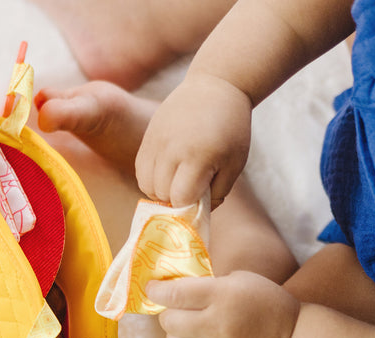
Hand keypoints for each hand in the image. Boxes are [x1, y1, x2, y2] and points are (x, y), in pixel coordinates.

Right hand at [135, 72, 252, 208]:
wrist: (216, 86)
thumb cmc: (231, 130)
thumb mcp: (234, 165)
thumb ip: (216, 194)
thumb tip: (195, 214)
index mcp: (197, 157)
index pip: (180, 198)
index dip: (190, 205)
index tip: (200, 198)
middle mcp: (172, 149)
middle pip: (162, 194)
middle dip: (176, 199)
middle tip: (191, 189)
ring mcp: (157, 141)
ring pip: (147, 185)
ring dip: (161, 191)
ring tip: (177, 181)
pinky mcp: (148, 136)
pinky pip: (141, 170)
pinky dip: (151, 178)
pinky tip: (167, 172)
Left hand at [146, 271, 299, 337]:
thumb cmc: (263, 301)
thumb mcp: (239, 280)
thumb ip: (207, 283)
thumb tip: (170, 286)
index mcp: (222, 296)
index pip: (174, 295)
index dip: (156, 291)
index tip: (152, 288)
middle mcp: (217, 326)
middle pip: (169, 321)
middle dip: (168, 313)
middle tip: (176, 309)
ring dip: (175, 334)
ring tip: (187, 328)